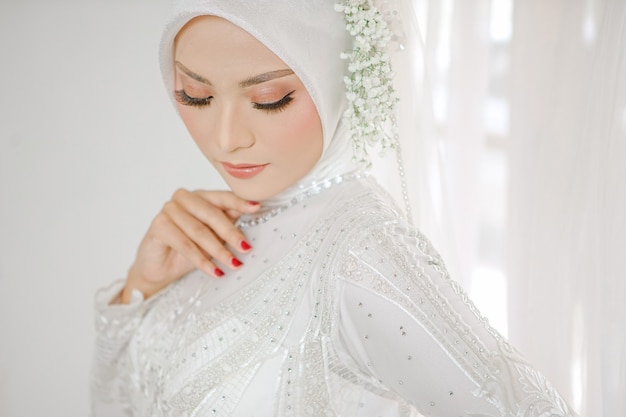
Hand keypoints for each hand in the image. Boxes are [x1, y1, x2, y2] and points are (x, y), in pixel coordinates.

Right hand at [119, 189, 259, 303]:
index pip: (222, 197)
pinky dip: (201, 260)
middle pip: (212, 214)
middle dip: (231, 233)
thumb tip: (254, 213)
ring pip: (200, 231)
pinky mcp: (158, 226)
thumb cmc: (188, 249)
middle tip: (246, 249)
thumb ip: (228, 222)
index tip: (257, 208)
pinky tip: (214, 271)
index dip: (239, 202)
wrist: (159, 269)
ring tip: (233, 264)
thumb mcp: (213, 236)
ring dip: (219, 251)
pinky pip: (185, 244)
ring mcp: (168, 210)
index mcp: (199, 196)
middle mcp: (183, 198)